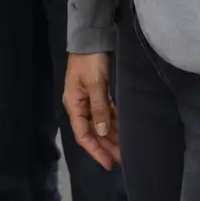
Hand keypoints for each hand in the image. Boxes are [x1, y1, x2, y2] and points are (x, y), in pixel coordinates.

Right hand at [63, 53, 120, 170]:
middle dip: (106, 146)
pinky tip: (123, 131)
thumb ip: (99, 108)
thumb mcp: (95, 84)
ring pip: (100, 124)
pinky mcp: (97, 92)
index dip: (95, 150)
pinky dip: (113, 123)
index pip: (83, 134)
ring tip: (125, 149)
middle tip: (123, 159)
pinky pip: (105, 113)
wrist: (91, 37)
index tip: (109, 163)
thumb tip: (103, 133)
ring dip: (111, 136)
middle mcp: (80, 105)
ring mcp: (88, 99)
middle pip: (92, 131)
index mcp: (74, 104)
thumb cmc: (90, 61)